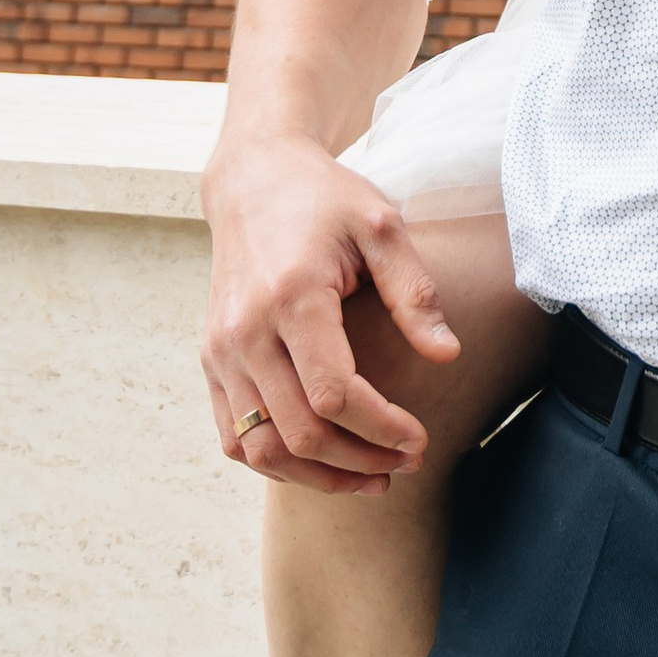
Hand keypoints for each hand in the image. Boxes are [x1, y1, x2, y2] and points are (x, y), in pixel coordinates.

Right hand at [200, 129, 461, 494]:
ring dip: (319, 477)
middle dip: (360, 461)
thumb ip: (415, 291)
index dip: (381, 429)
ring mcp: (221, 351)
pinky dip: (277, 463)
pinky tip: (323, 461)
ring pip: (262, 449)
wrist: (253, 179)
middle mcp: (245, 333)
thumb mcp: (382, 226)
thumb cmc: (324, 199)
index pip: (333, 395)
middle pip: (299, 433)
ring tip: (371, 477)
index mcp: (291, 298)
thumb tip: (446, 354)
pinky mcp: (211, 361)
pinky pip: (235, 438)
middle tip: (407, 462)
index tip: (420, 439)